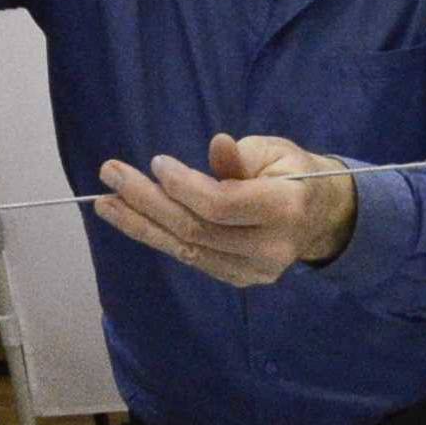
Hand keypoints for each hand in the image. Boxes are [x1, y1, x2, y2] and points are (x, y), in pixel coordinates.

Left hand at [94, 131, 356, 287]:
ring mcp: (254, 271)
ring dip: (141, 225)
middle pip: (196, 230)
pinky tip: (131, 219)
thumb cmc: (291, 173)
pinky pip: (192, 258)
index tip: (155, 162)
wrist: (320, 216)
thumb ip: (240, 157)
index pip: (221, 205)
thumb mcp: (273, 152)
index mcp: (286, 209)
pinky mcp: (239, 279)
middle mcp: (271, 248)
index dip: (183, 185)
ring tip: (105, 203)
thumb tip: (215, 145)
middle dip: (148, 201)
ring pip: (188, 249)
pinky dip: (158, 238)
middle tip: (110, 175)